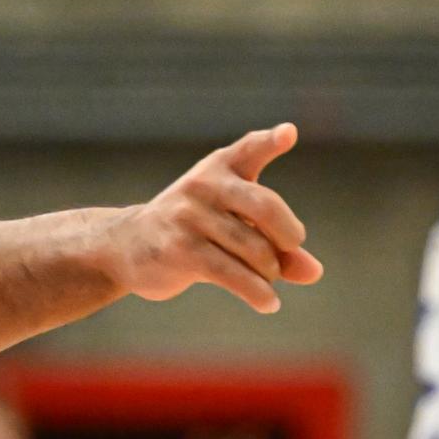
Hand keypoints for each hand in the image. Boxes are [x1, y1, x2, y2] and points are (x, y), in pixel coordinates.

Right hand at [111, 123, 323, 313]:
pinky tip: (269, 304)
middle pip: (265, 208)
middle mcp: (203, 185)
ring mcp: (188, 217)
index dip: (269, 142)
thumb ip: (276, 243)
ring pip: (254, 250)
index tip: (288, 134)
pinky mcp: (180, 250)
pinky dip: (258, 293)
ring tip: (267, 280)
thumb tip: (314, 271)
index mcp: (218, 169)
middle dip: (288, 236)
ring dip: (269, 272)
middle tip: (289, 248)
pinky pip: (233, 275)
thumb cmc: (190, 232)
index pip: (249, 150)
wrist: (124, 247)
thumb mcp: (232, 226)